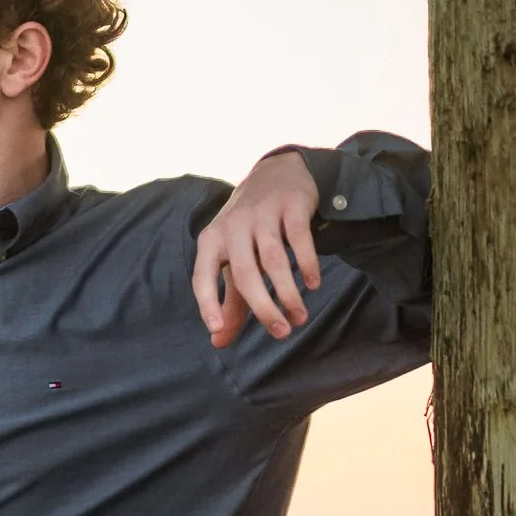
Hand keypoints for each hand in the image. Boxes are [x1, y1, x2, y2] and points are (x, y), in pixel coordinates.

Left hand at [194, 149, 322, 346]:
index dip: (208, 303)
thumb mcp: (233, 260)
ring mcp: (261, 214)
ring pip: (273, 259)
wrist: (277, 173)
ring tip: (300, 316)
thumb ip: (228, 300)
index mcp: (211, 242)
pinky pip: (299, 238)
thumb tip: (218, 342)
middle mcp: (233, 227)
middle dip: (264, 308)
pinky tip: (313, 284)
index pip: (202, 276)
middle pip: (244, 274)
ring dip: (288, 292)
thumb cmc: (249, 229)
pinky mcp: (290, 206)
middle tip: (282, 333)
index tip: (216, 330)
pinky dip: (307, 263)